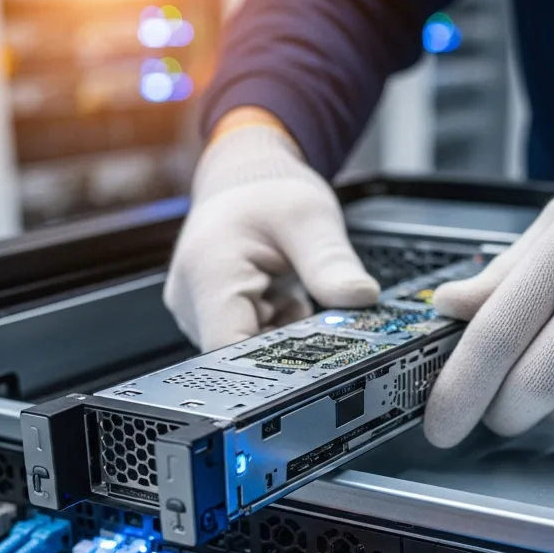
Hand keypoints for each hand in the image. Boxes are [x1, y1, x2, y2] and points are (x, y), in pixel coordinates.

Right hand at [164, 113, 379, 351]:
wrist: (245, 183)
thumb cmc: (266, 193)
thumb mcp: (310, 218)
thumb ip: (331, 263)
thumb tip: (361, 297)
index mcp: (209, 273)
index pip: (229, 351)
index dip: (269, 369)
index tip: (310, 364)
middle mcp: (192, 300)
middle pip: (240, 356)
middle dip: (285, 347)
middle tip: (310, 313)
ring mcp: (199, 313)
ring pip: (247, 353)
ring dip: (282, 337)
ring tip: (291, 294)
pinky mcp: (212, 319)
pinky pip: (249, 342)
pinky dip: (276, 331)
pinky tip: (282, 301)